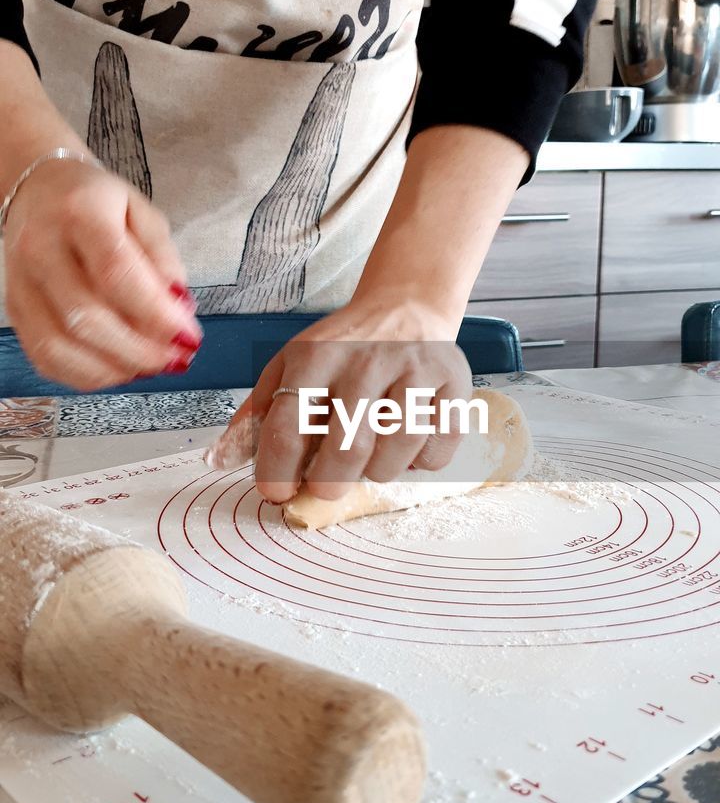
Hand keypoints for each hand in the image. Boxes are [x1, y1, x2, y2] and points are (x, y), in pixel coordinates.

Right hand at [4, 158, 202, 389]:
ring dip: (114, 369)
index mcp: (80, 213)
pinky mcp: (15, 310)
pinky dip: (86, 374)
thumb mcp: (143, 213)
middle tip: (175, 358)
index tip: (188, 337)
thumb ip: (164, 259)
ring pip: (60, 346)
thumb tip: (178, 309)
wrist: (38, 191)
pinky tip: (118, 367)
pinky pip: (45, 358)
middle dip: (140, 351)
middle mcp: (41, 248)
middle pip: (85, 318)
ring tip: (150, 366)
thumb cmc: (96, 202)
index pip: (116, 273)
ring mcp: (21, 282)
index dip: (156, 315)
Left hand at [208, 296, 472, 502]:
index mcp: (315, 356)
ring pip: (394, 453)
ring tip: (370, 460)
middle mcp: (366, 359)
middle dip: (329, 482)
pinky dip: (420, 463)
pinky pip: (436, 450)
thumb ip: (256, 415)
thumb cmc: (342, 350)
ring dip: (378, 472)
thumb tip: (217, 460)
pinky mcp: (454, 384)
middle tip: (326, 487)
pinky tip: (407, 447)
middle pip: (345, 446)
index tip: (277, 494)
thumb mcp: (289, 367)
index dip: (276, 473)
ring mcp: (414, 370)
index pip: (287, 427)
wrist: (405, 308)